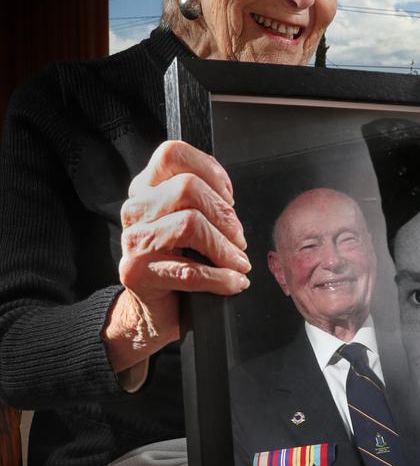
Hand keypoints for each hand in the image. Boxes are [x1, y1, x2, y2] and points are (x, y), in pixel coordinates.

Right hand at [103, 140, 249, 371]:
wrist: (151, 310)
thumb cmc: (177, 263)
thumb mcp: (186, 223)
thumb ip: (200, 200)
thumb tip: (229, 200)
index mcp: (146, 189)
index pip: (172, 154)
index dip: (208, 169)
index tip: (229, 196)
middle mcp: (135, 210)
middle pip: (187, 188)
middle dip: (224, 214)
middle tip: (238, 238)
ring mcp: (134, 241)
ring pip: (189, 225)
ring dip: (225, 248)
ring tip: (239, 262)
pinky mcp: (137, 273)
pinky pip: (188, 271)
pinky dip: (220, 278)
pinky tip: (234, 282)